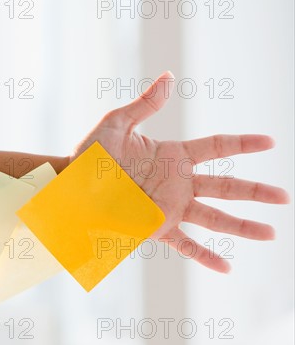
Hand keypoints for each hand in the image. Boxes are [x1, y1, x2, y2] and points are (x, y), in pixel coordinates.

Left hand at [72, 71, 289, 271]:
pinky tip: (227, 268)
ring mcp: (170, 207)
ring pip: (214, 217)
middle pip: (225, 186)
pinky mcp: (156, 228)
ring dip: (242, 226)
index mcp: (173, 156)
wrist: (70, 186)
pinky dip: (205, 257)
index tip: (270, 142)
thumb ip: (145, 104)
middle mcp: (178, 183)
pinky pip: (185, 245)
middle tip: (283, 197)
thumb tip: (169, 76)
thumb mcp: (117, 124)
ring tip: (270, 233)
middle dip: (254, 192)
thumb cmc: (91, 155)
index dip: (243, 144)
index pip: (217, 147)